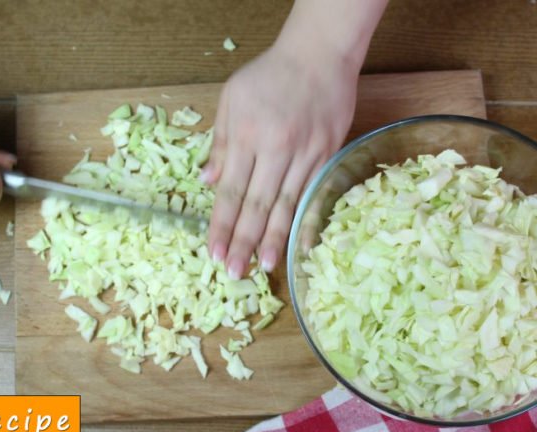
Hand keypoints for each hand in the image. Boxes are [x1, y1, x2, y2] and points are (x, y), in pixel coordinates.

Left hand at [203, 42, 356, 277]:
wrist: (320, 54)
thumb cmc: (271, 74)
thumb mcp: (233, 98)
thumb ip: (221, 142)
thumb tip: (208, 183)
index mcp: (247, 135)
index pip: (231, 191)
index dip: (222, 225)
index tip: (214, 252)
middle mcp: (276, 149)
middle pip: (257, 205)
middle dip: (244, 242)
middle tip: (234, 272)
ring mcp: (306, 154)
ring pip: (287, 205)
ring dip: (274, 239)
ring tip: (264, 267)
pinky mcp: (328, 155)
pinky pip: (313, 194)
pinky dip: (304, 221)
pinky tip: (299, 244)